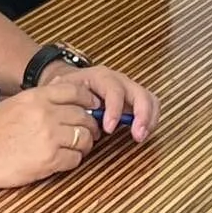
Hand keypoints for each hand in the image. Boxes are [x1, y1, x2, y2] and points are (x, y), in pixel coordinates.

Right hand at [0, 79, 103, 188]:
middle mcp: (46, 114)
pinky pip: (75, 158)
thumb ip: (40, 96)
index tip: (93, 106)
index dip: (89, 100)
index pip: (76, 92)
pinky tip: (65, 159)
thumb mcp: (15, 103)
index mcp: (37, 97)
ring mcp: (49, 137)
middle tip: (89, 131)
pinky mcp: (50, 160)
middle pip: (84, 115)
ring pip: (84, 137)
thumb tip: (63, 89)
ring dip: (85, 144)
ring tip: (79, 147)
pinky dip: (74, 160)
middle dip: (90, 124)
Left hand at [41, 61, 159, 142]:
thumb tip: (76, 115)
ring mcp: (129, 89)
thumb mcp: (62, 91)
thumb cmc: (65, 89)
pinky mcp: (133, 100)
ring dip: (149, 118)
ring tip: (141, 136)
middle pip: (140, 92)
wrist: (69, 83)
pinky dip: (149, 120)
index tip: (109, 128)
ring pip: (149, 99)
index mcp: (101, 76)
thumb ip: (68, 101)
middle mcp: (119, 80)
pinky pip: (149, 106)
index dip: (115, 109)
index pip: (115, 90)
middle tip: (138, 134)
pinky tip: (142, 133)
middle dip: (142, 114)